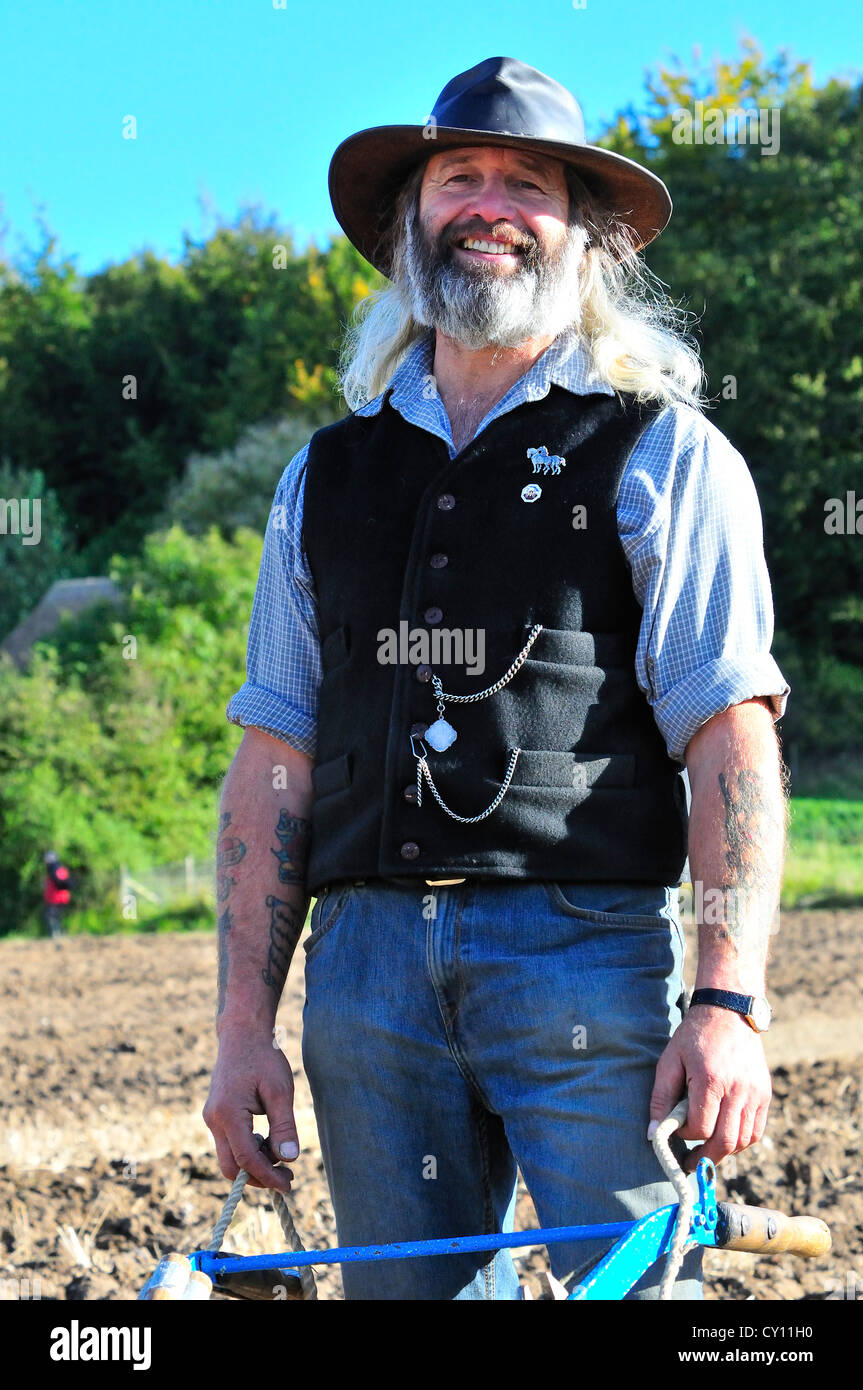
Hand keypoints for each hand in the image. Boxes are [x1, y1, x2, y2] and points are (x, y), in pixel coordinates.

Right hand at [203, 1024, 298, 1191]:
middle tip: (286, 1176)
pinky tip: (267, 1139)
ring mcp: (211, 1117)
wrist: (242, 1032)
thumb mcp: (279, 1090)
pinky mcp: (215, 1114)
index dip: (267, 1176)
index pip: (246, 1159)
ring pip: (229, 1156)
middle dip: (258, 1177)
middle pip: (231, 1167)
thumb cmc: (263, 1056)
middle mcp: (213, 1119)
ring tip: (280, 1152)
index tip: (288, 1185)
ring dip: (253, 1163)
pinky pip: (229, 1143)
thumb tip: (289, 1159)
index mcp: (227, 1114)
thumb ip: (283, 1126)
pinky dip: (248, 1149)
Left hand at [649, 1005, 771, 1172]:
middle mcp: (738, 1089)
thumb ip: (661, 1098)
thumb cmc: (694, 1036)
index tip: (677, 1130)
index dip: (686, 1136)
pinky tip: (725, 1138)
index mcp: (711, 1080)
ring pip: (744, 1140)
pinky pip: (756, 1130)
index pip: (700, 1127)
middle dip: (706, 1159)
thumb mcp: (670, 1060)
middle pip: (725, 1141)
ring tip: (707, 1153)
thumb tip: (653, 1134)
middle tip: (691, 1165)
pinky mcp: (765, 1093)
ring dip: (725, 1152)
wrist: (729, 1010)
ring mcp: (755, 1093)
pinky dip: (741, 1141)